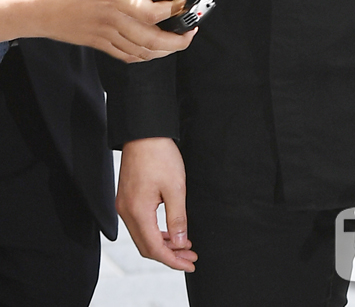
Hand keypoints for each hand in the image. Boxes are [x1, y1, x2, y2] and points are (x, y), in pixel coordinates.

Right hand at [3, 0, 195, 60]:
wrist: (27, 8)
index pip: (150, 12)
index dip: (172, 10)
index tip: (183, 1)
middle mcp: (111, 19)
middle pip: (151, 39)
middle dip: (177, 40)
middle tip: (190, 31)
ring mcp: (103, 33)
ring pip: (140, 52)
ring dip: (163, 51)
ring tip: (177, 42)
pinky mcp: (95, 41)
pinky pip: (124, 55)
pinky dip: (141, 57)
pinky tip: (149, 52)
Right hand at [116, 137, 196, 271]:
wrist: (144, 132)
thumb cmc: (159, 155)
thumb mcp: (176, 187)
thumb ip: (177, 217)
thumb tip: (179, 242)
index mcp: (137, 212)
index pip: (154, 248)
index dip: (173, 260)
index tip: (189, 263)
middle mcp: (126, 212)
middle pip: (146, 246)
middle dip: (169, 254)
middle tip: (190, 256)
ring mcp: (124, 205)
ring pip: (143, 236)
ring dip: (163, 243)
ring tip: (184, 244)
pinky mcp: (126, 198)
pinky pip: (140, 224)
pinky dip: (155, 231)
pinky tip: (170, 230)